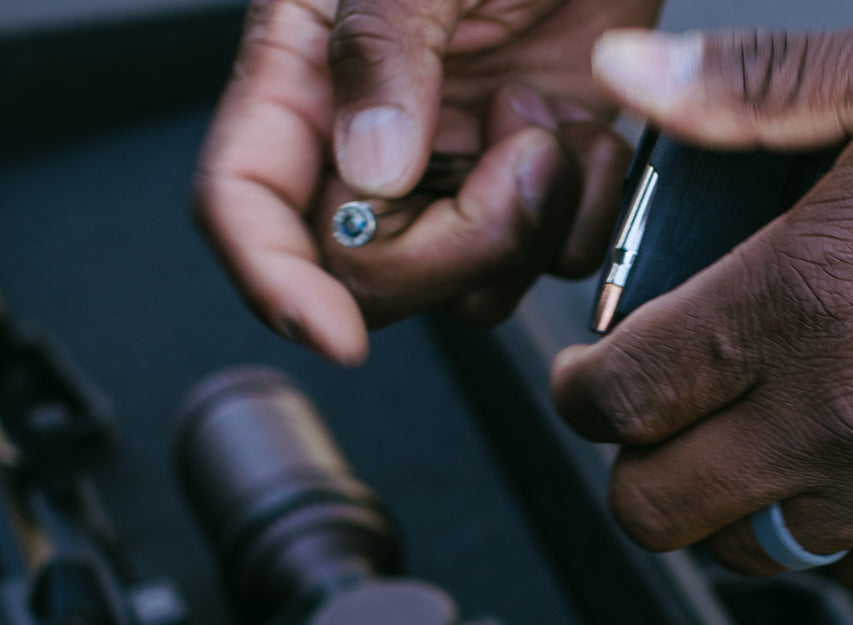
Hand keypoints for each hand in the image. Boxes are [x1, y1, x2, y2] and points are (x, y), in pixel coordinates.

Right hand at [194, 0, 655, 363]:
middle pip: (363, 270)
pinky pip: (550, 253)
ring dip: (525, 228)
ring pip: (463, 282)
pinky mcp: (537, 170)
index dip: (273, 281)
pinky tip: (592, 136)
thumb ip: (384, 49)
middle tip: (516, 156)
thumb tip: (370, 168)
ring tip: (551, 125)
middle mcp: (372, 131)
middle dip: (451, 244)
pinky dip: (585, 214)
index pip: (244, 202)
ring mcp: (458, 159)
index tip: (333, 332)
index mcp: (306, 71)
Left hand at [552, 6, 852, 591]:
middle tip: (661, 414)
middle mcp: (845, 411)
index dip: (580, 385)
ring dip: (737, 500)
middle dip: (633, 463)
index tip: (597, 369)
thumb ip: (757, 80)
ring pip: (754, 549)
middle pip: (659, 503)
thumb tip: (633, 68)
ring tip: (766, 435)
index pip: (622, 390)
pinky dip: (837, 538)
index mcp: (807, 293)